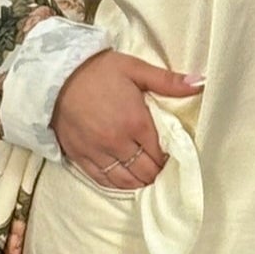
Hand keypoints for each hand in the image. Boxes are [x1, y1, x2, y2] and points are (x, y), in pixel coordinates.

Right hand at [52, 51, 206, 190]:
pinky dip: (118, 184)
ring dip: (140, 181)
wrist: (54, 73)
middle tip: (160, 168)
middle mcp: (118, 142)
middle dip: (157, 172)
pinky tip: (126, 181)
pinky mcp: (80, 156)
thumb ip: (168, 81)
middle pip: (146, 171)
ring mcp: (98, 152)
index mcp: (136, 122)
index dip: (169, 158)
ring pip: (127, 180)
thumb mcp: (134, 69)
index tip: (170, 156)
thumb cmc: (97, 69)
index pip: (160, 154)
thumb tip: (200, 82)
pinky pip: (104, 180)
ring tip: (146, 176)